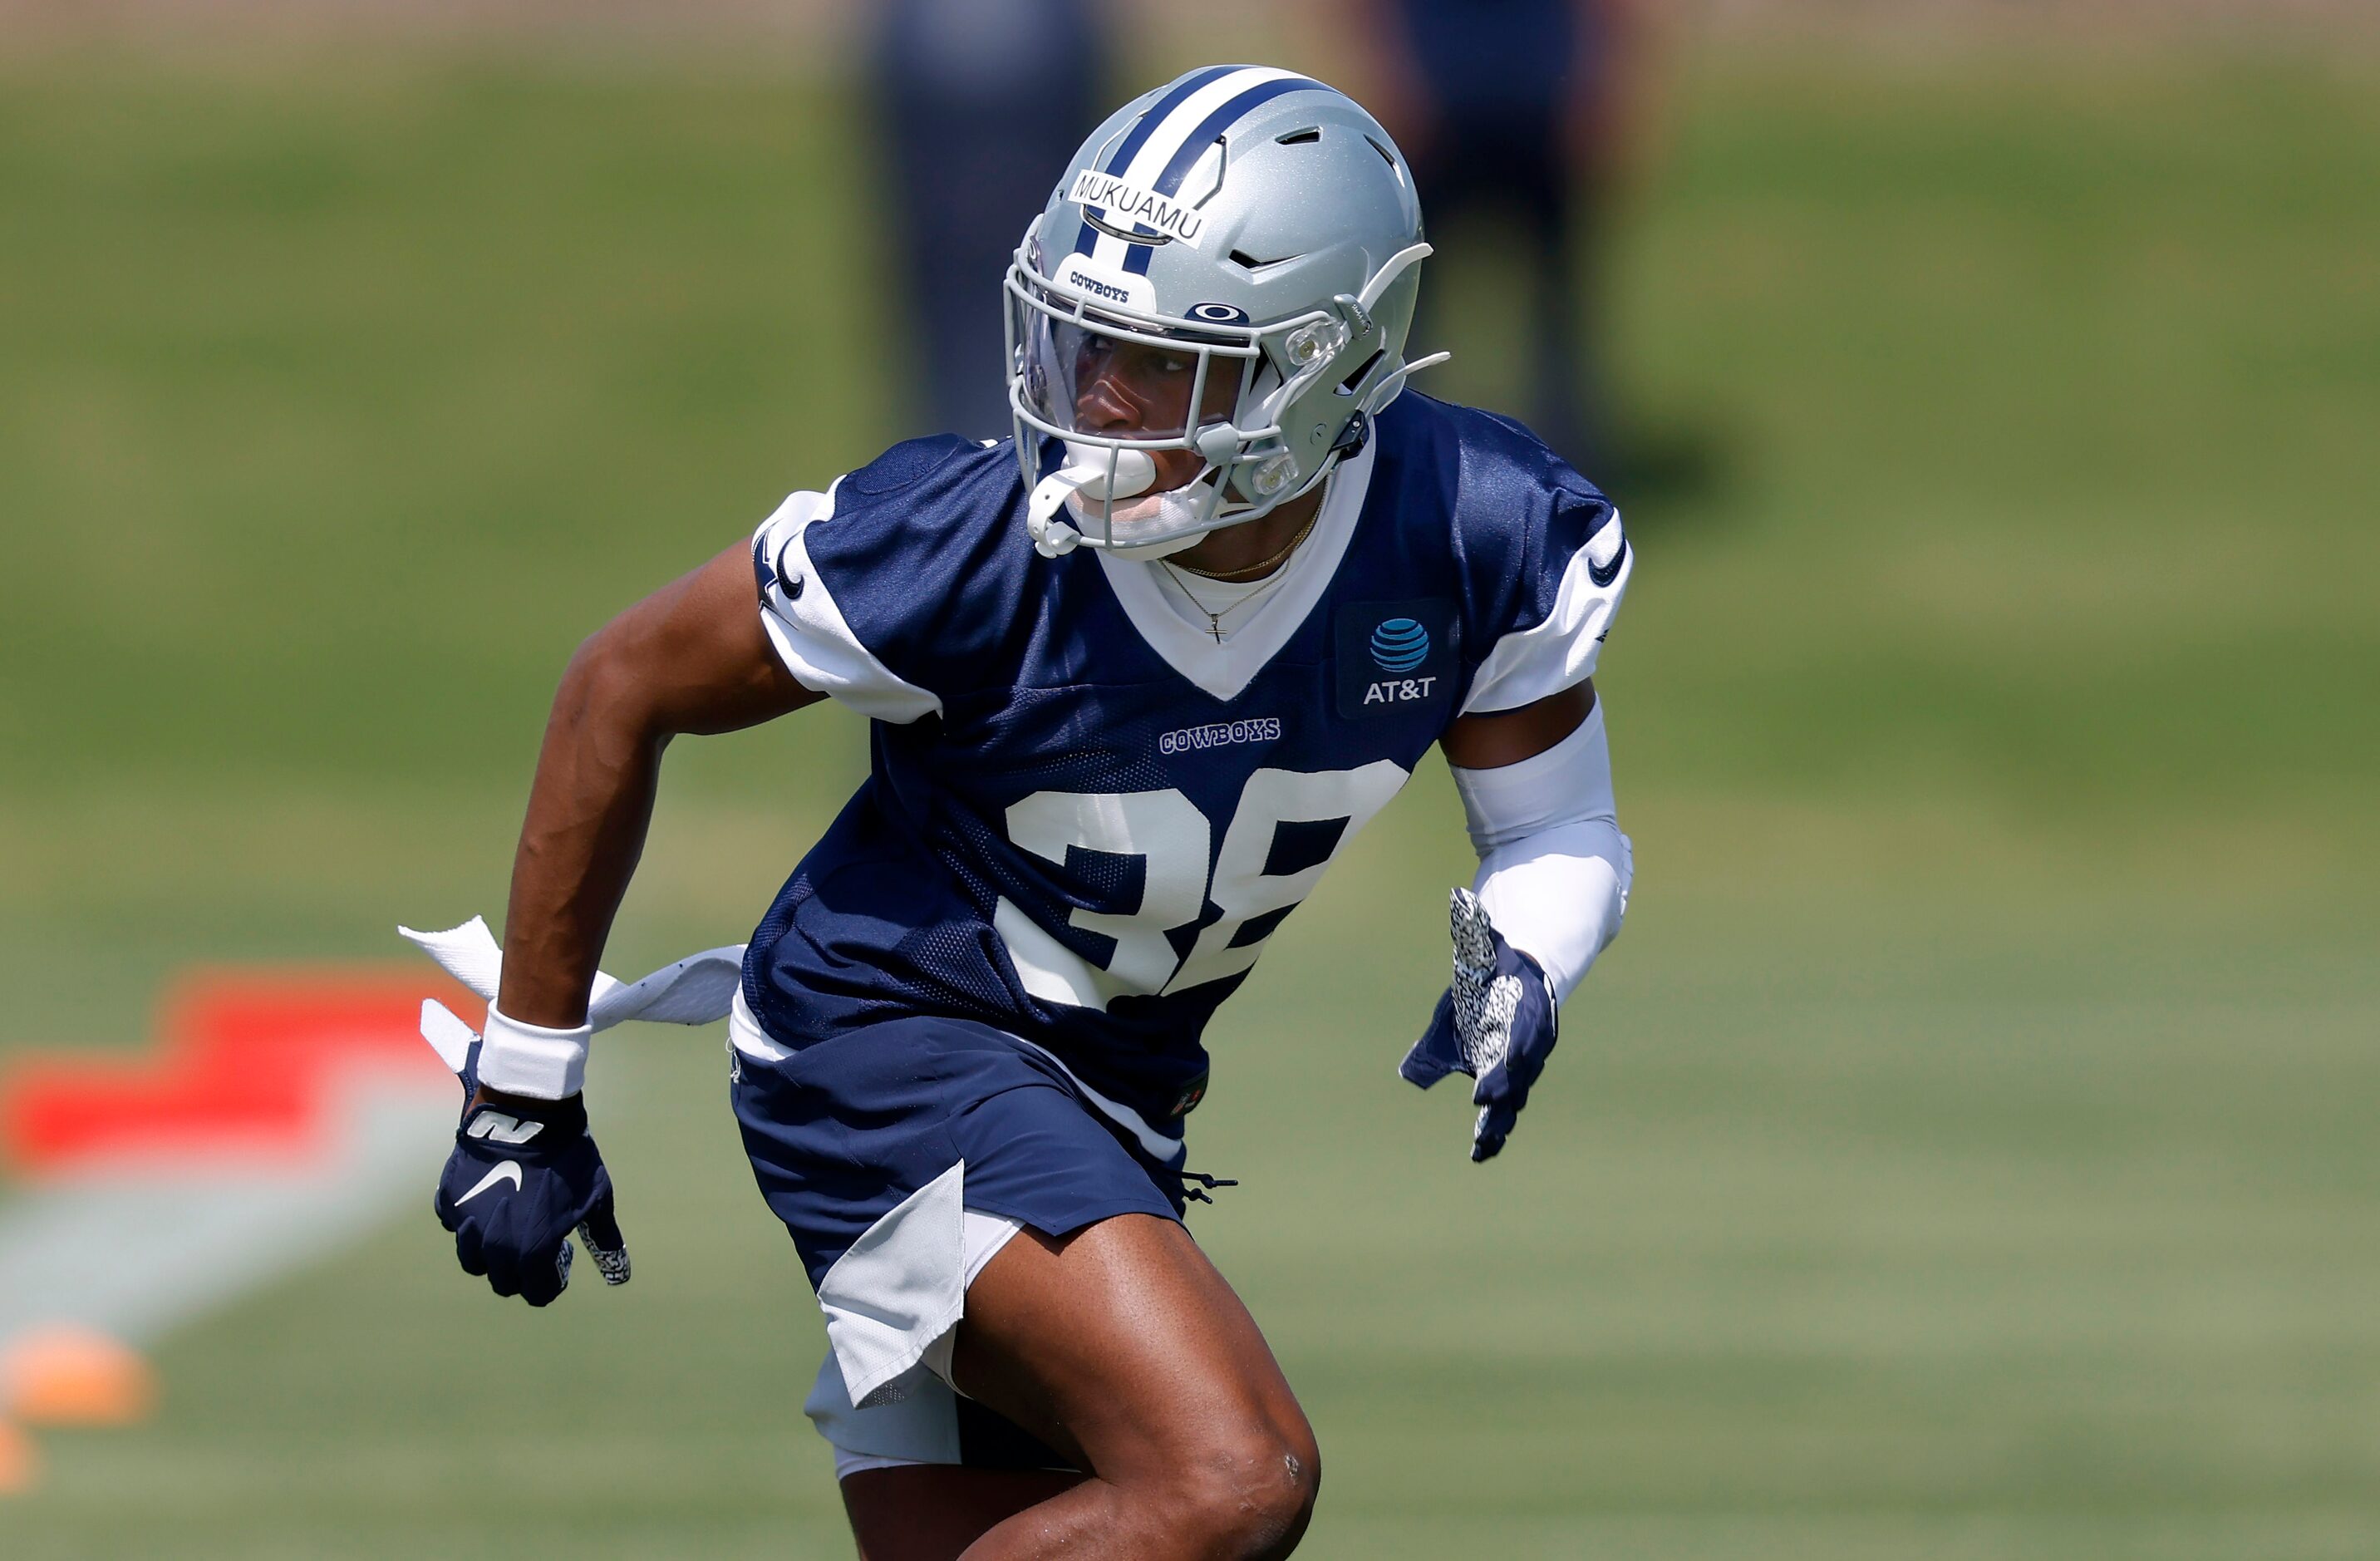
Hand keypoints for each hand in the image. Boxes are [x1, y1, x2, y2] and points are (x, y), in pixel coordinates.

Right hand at [424, 1004, 629, 1305]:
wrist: (530, 1112)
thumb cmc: (571, 1157)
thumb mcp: (597, 1199)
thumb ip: (605, 1240)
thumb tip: (620, 1275)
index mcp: (533, 1253)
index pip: (538, 1294)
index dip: (553, 1281)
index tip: (561, 1258)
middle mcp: (496, 1247)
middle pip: (504, 1282)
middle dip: (522, 1272)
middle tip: (537, 1243)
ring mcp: (468, 1223)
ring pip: (474, 1260)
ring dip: (491, 1253)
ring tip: (510, 1226)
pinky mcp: (449, 1199)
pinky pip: (455, 1224)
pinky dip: (470, 1219)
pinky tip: (490, 1198)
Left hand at [1399, 889, 1559, 1161]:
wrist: (1529, 969)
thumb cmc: (1499, 959)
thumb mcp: (1485, 944)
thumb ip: (1474, 931)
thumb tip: (1460, 900)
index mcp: (1527, 1009)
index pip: (1522, 1037)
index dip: (1510, 1058)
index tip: (1492, 1079)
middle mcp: (1530, 1040)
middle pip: (1519, 1073)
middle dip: (1502, 1093)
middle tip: (1482, 1114)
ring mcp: (1523, 1059)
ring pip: (1515, 1094)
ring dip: (1499, 1121)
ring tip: (1481, 1148)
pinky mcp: (1511, 1072)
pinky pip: (1507, 1102)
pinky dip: (1496, 1126)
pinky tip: (1482, 1150)